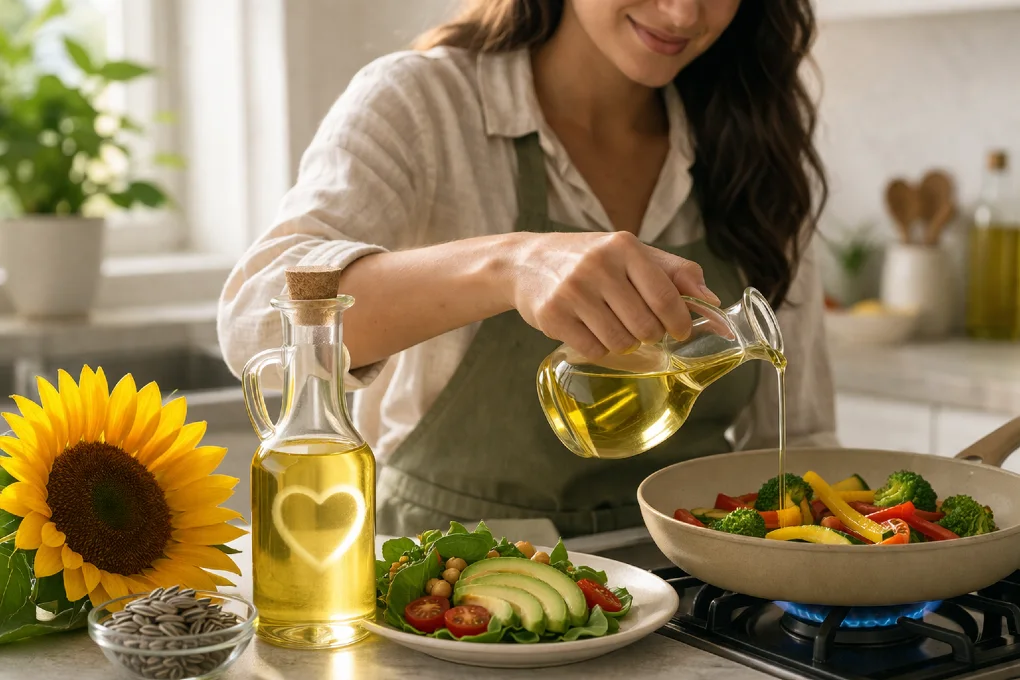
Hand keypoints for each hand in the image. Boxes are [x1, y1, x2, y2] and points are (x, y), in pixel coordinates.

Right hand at [503, 231, 720, 359]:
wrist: (525, 262)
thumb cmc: (587, 258)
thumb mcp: (629, 253)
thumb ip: (674, 271)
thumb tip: (712, 299)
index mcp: (624, 246)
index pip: (666, 296)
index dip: (680, 322)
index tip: (680, 331)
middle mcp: (598, 266)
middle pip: (645, 327)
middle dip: (649, 334)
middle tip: (640, 327)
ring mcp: (572, 291)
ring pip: (620, 342)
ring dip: (624, 343)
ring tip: (612, 326)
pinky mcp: (552, 315)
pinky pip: (593, 350)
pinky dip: (598, 348)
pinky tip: (590, 330)